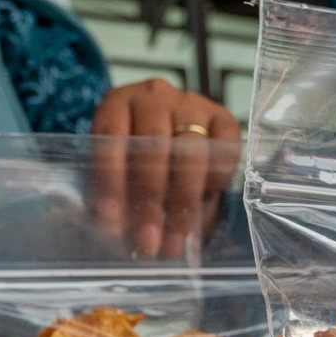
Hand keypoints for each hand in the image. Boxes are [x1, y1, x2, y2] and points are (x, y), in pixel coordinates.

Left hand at [89, 78, 240, 257]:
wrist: (168, 129)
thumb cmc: (133, 155)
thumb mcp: (116, 169)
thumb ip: (115, 193)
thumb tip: (118, 234)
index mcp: (117, 103)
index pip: (111, 139)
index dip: (110, 182)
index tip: (110, 220)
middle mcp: (154, 96)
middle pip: (154, 147)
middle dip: (150, 200)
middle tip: (148, 240)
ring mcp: (191, 103)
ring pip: (191, 150)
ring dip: (182, 201)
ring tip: (175, 239)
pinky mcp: (222, 115)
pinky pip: (225, 148)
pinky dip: (216, 178)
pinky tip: (204, 202)